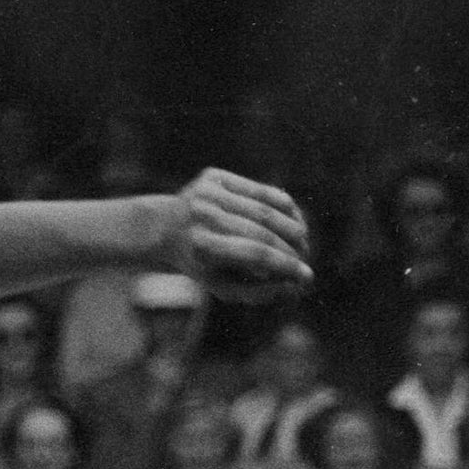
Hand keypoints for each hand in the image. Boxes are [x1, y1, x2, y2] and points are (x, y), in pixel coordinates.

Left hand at [168, 169, 312, 302]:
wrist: (162, 228)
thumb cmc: (199, 264)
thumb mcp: (221, 286)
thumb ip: (257, 293)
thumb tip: (295, 287)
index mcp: (202, 246)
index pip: (255, 253)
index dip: (285, 264)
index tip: (307, 276)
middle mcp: (203, 215)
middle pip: (261, 231)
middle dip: (291, 247)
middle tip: (307, 258)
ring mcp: (207, 192)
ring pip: (263, 208)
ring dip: (290, 225)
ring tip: (303, 241)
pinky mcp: (212, 176)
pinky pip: (257, 189)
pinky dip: (280, 203)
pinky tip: (294, 218)